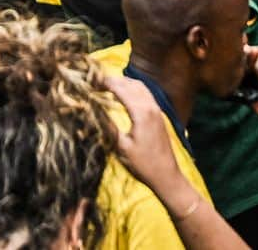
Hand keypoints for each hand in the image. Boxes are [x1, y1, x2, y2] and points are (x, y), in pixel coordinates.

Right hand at [103, 75, 194, 213]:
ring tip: (107, 86)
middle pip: (130, 83)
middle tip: (96, 83)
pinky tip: (124, 95)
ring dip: (123, 82)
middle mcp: (151, 107)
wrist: (168, 178)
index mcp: (141, 112)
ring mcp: (157, 110)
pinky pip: (145, 93)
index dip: (104, 82)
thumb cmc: (143, 165)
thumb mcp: (121, 147)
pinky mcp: (159, 115)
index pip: (120, 88)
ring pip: (139, 86)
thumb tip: (92, 109)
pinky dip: (132, 88)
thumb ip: (107, 125)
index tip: (90, 81)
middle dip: (112, 80)